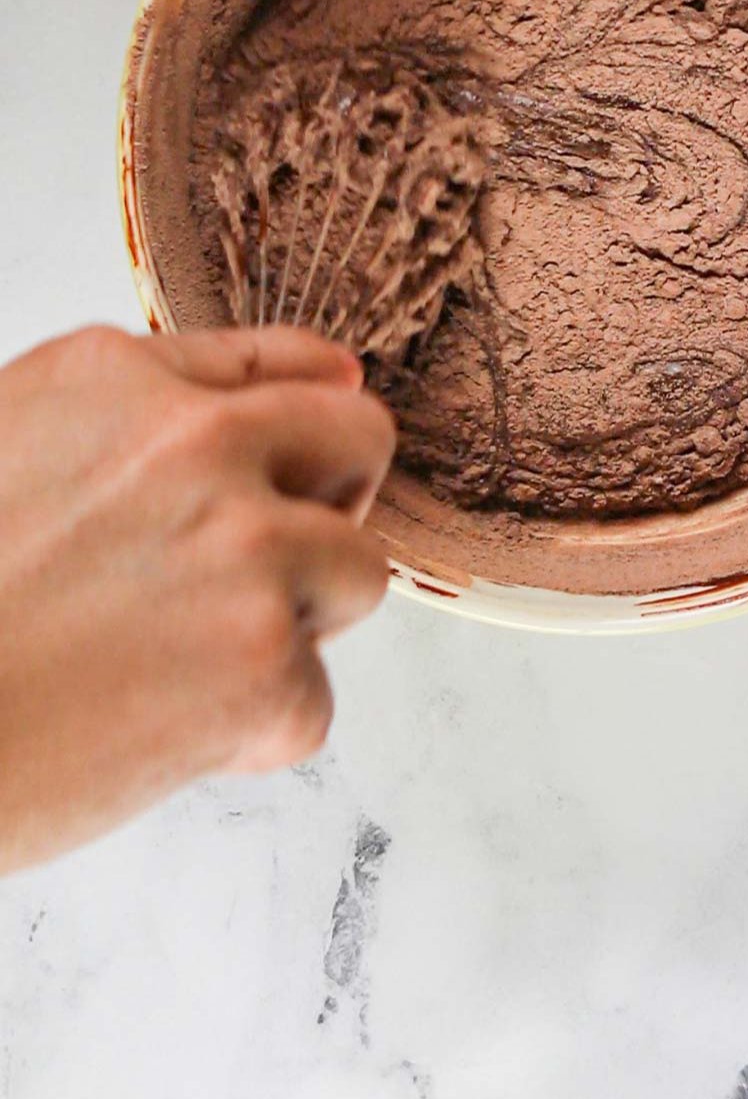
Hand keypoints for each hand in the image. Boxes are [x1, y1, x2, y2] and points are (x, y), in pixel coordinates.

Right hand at [0, 324, 395, 874]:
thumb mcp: (6, 446)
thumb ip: (136, 417)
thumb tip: (329, 379)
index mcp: (118, 381)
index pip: (284, 364)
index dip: (306, 420)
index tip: (310, 454)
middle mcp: (196, 444)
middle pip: (362, 440)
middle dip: (333, 501)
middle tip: (266, 564)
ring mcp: (242, 549)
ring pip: (361, 572)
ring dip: (295, 623)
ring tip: (184, 659)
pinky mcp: (264, 665)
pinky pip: (313, 700)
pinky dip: (250, 734)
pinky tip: (154, 731)